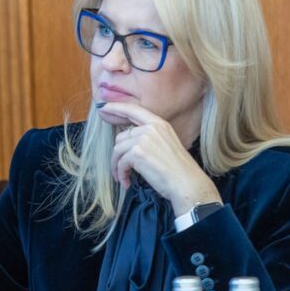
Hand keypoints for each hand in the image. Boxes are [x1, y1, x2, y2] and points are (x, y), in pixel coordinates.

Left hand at [98, 102, 219, 216]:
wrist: (186, 183)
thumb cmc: (177, 169)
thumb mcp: (165, 144)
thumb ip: (148, 137)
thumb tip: (126, 140)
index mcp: (159, 124)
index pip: (133, 110)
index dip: (116, 107)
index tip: (103, 107)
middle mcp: (151, 128)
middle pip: (121, 137)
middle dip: (118, 155)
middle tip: (120, 169)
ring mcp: (143, 139)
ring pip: (117, 150)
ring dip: (117, 166)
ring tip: (122, 177)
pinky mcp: (137, 153)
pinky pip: (120, 163)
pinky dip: (121, 174)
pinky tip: (126, 182)